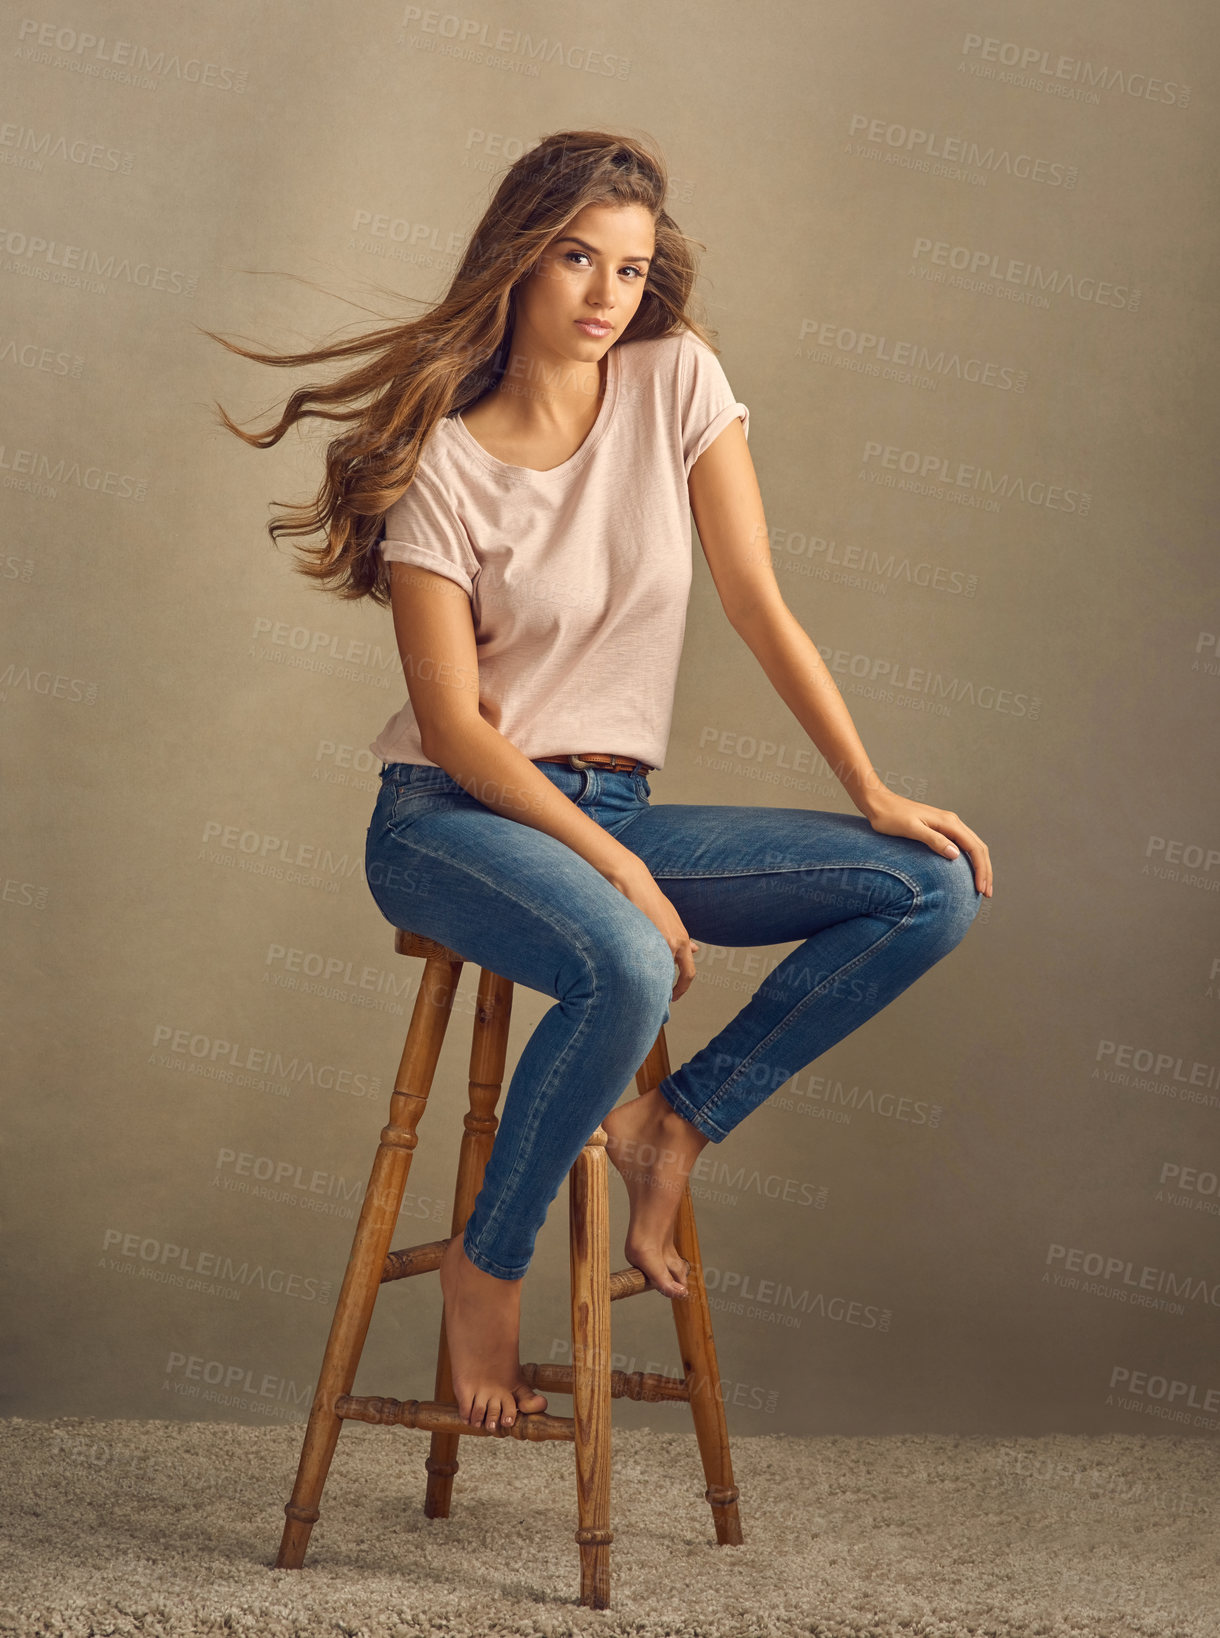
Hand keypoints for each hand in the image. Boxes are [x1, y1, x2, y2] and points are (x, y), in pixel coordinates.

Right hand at [610, 860, 700, 998]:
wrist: (633, 882)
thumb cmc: (649, 899)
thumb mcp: (671, 919)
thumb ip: (681, 937)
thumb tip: (694, 950)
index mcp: (681, 939)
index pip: (689, 972)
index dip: (683, 987)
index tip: (674, 996)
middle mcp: (674, 943)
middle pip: (675, 976)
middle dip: (668, 990)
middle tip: (659, 998)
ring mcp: (659, 941)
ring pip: (657, 970)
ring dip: (650, 976)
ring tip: (638, 978)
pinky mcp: (643, 938)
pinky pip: (642, 961)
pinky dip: (638, 966)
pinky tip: (629, 965)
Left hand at [862, 793, 992, 896]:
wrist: (878, 803)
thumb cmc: (890, 817)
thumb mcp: (911, 829)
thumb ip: (933, 840)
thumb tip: (956, 854)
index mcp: (949, 823)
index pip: (975, 848)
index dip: (981, 870)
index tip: (981, 889)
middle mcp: (952, 822)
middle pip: (979, 848)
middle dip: (986, 871)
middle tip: (987, 893)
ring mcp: (947, 825)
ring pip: (973, 846)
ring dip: (980, 866)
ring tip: (981, 886)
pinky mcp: (940, 829)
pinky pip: (962, 845)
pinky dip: (970, 860)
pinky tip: (967, 871)